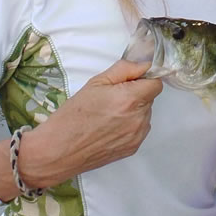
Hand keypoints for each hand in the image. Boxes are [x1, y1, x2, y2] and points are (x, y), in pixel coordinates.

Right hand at [15, 58, 162, 188]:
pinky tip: (108, 128)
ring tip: (107, 115)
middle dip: (135, 94)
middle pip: (149, 99)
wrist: (59, 150)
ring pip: (144, 114)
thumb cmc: (72, 115)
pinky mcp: (133, 148)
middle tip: (110, 98)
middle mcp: (138, 118)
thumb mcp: (95, 83)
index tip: (130, 81)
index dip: (143, 79)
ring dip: (133, 111)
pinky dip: (129, 126)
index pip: (156, 84)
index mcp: (130, 99)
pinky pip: (139, 130)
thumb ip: (124, 70)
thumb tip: (144, 65)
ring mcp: (137, 136)